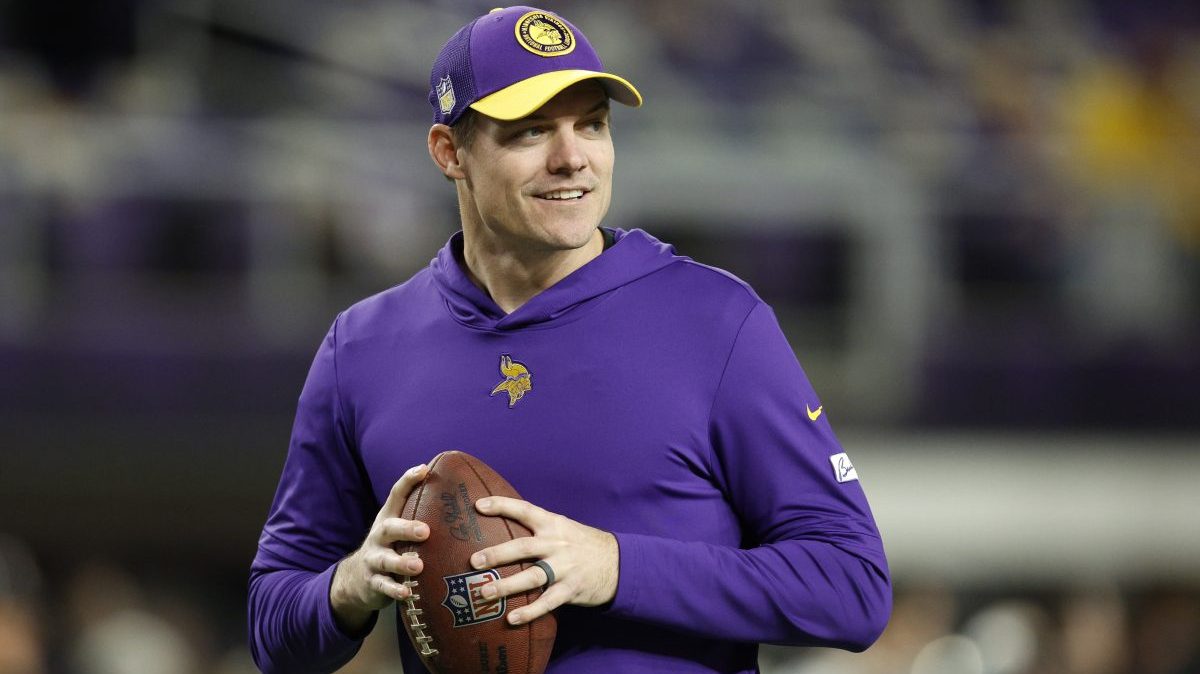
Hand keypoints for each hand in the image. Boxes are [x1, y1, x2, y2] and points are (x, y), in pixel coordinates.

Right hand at [330, 463, 429, 633]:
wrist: (357, 579)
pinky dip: (395, 590)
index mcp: (388, 518)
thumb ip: (421, 515)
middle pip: (389, 528)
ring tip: (418, 566)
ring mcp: (374, 560)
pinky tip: (407, 593)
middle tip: (425, 531)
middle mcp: (379, 536)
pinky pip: (383, 587)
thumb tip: (460, 496)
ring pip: (385, 560)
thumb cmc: (391, 547)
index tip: (424, 469)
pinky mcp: (373, 582)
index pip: (397, 494)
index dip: (408, 480)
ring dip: (401, 563)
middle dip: (406, 528)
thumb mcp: (399, 528)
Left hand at [469, 497, 618, 625]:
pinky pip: (547, 602)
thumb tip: (503, 526)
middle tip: (474, 561)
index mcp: (554, 524)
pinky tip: (512, 619)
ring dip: (507, 585)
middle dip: (498, 554)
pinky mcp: (571, 589)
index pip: (524, 510)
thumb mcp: (564, 528)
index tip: (478, 505)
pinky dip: (530, 611)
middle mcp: (557, 544)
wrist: (620, 562)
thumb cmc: (584, 545)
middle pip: (523, 547)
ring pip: (532, 576)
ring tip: (485, 593)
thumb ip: (539, 529)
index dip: (502, 505)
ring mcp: (565, 568)